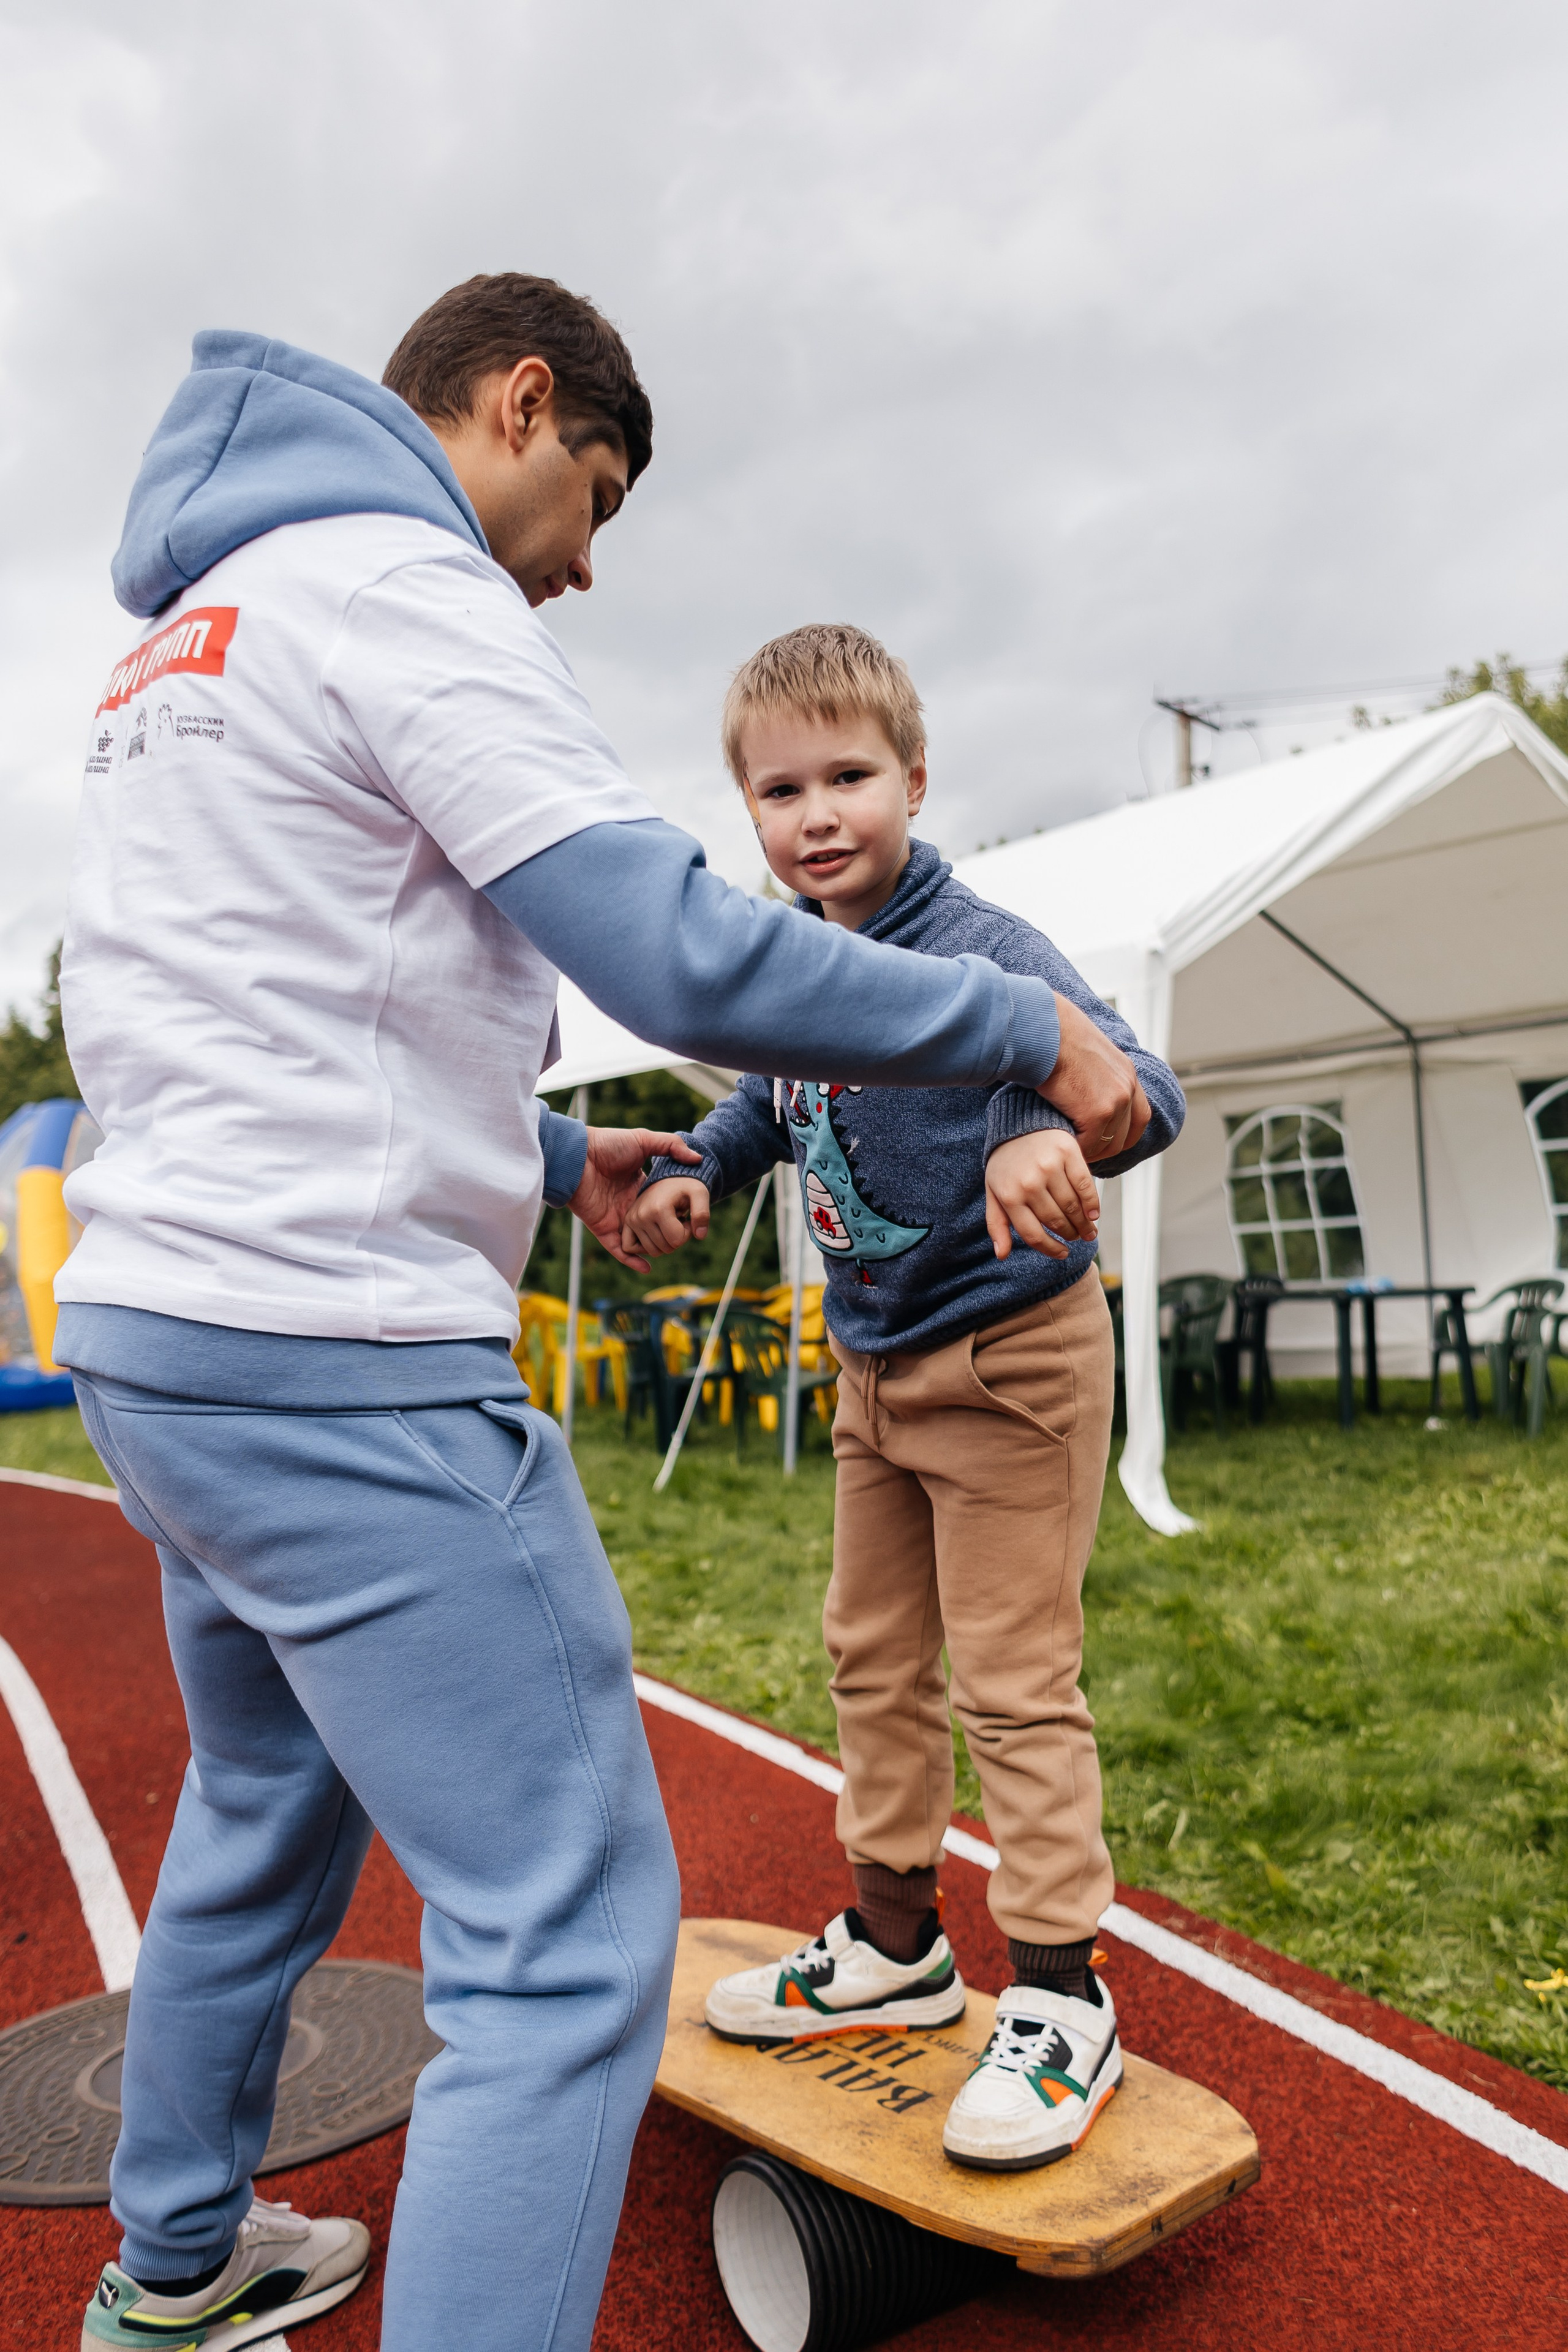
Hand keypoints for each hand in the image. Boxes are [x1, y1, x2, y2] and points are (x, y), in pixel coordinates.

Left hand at [566, 1128, 700, 1272]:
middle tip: (681, 1241)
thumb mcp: (644, 1139)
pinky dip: (630, 1260)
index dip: (674, 1212)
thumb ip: (670, 1145)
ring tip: (668, 1254)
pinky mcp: (602, 1228)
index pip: (660, 1205)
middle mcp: (628, 1204)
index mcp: (639, 1186)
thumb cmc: (607, 1145)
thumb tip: (697, 1158)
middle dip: (664, 1235)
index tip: (690, 1219)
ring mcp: (615, 1217)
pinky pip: (618, 1249)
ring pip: (636, 1241)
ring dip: (650, 1250)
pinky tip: (646, 1267)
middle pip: (650, 1226)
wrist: (577, 1156)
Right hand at [620, 1175, 711, 1264]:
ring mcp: (632, 1220)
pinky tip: (655, 1235)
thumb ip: (703, 1214)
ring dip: (664, 1242)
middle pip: (666, 1248)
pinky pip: (630, 1248)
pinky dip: (645, 1248)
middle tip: (677, 1220)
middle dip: (677, 1238)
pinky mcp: (627, 1223)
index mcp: (659, 1209)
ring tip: (667, 1223)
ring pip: (652, 1251)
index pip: (677, 1240)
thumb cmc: (686, 1187)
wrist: (668, 1180)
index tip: (686, 1218)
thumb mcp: (700, 1194)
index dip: (687, 1233)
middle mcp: (642, 1215)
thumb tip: (700, 1236)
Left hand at [985, 1129, 1099, 1261]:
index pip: (1033, 1234)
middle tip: (1078, 1238)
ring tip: (1088, 1231)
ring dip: (1083, 1225)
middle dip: (1069, 1235)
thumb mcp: (994, 1193)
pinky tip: (1094, 1215)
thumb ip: (997, 1224)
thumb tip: (1001, 1255)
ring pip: (1072, 1207)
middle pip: (1056, 1222)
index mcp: (1009, 1196)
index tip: (1062, 1253)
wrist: (1020, 1124)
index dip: (1050, 1249)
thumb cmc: (1007, 1164)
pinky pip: (1085, 1186)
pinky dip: (1092, 1204)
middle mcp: (1029, 1183)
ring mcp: (1049, 1167)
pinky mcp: (1067, 1153)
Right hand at [1043, 995, 1149, 1160]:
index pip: (1140, 1116)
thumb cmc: (1053, 1034)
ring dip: (1090, 1151)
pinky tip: (1063, 1144)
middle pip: (1126, 1135)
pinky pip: (1089, 1144)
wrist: (1044, 1029)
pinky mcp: (1098, 1113)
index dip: (1123, 1134)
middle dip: (1105, 1148)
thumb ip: (1094, 1073)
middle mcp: (1128, 1086)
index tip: (1104, 1142)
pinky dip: (1077, 1149)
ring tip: (1071, 1150)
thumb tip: (1082, 1086)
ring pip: (1108, 1144)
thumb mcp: (1086, 1051)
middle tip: (1083, 1152)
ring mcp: (1116, 1101)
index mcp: (1127, 1072)